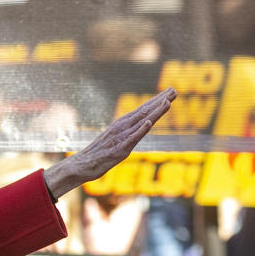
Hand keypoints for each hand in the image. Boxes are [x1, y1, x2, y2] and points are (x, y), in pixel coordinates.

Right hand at [42, 88, 174, 198]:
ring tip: (167, 102)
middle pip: (145, 112)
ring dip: (155, 112)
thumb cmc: (98, 154)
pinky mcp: (119, 150)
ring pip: (141, 122)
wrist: (81, 165)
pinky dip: (140, 130)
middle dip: (160, 101)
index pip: (143, 110)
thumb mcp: (117, 141)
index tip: (170, 92)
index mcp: (122, 125)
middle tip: (174, 90)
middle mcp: (122, 127)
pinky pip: (131, 139)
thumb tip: (140, 128)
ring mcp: (121, 137)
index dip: (157, 101)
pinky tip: (149, 122)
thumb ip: (128, 134)